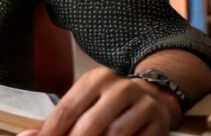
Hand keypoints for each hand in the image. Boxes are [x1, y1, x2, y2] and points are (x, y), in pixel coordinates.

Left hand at [18, 67, 181, 135]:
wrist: (153, 95)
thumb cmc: (108, 103)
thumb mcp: (84, 103)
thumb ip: (59, 121)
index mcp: (94, 80)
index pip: (67, 109)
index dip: (51, 132)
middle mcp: (119, 87)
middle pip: (89, 125)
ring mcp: (142, 103)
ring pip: (114, 134)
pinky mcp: (159, 121)